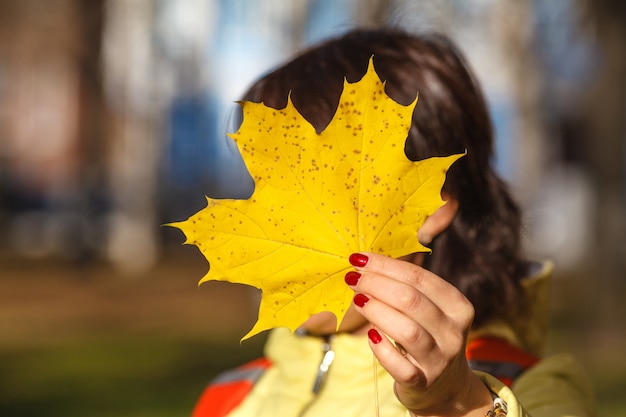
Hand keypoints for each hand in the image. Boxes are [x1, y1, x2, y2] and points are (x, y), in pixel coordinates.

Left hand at [346, 252, 492, 416]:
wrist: (444, 387)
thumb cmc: (428, 337)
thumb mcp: (429, 311)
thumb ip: (406, 288)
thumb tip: (366, 262)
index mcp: (458, 307)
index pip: (420, 278)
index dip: (387, 265)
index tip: (360, 258)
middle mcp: (453, 333)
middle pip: (412, 301)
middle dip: (376, 284)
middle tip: (353, 278)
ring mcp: (440, 360)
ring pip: (408, 331)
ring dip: (377, 311)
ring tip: (357, 299)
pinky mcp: (423, 383)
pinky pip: (400, 366)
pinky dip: (382, 350)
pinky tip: (370, 336)